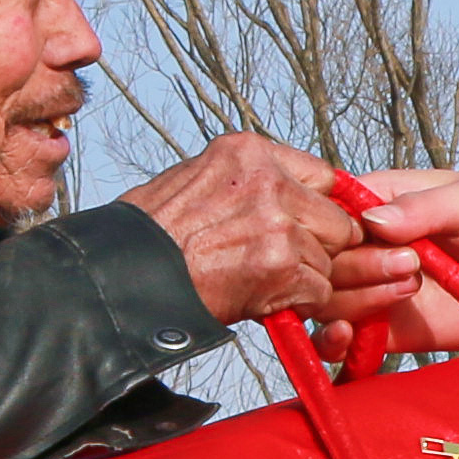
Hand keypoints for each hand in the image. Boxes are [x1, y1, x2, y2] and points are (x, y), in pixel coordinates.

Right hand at [117, 135, 367, 327]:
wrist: (122, 276)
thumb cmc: (149, 236)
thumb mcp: (195, 178)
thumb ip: (246, 181)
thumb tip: (284, 193)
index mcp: (248, 153)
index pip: (322, 175)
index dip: (316, 207)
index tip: (307, 225)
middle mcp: (269, 181)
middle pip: (336, 220)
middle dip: (318, 247)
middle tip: (285, 263)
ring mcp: (278, 224)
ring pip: (327, 260)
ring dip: (303, 279)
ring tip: (260, 282)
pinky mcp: (282, 267)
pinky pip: (318, 292)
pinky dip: (296, 305)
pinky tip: (262, 300)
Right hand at [339, 169, 458, 342]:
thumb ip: (424, 207)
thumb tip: (373, 219)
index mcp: (379, 201)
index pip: (327, 211)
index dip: (333, 227)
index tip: (368, 235)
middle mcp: (367, 246)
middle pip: (323, 260)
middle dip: (356, 267)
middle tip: (410, 267)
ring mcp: (374, 289)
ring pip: (327, 300)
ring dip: (356, 300)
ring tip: (408, 290)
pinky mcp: (387, 330)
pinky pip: (342, 342)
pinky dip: (334, 344)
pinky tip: (348, 337)